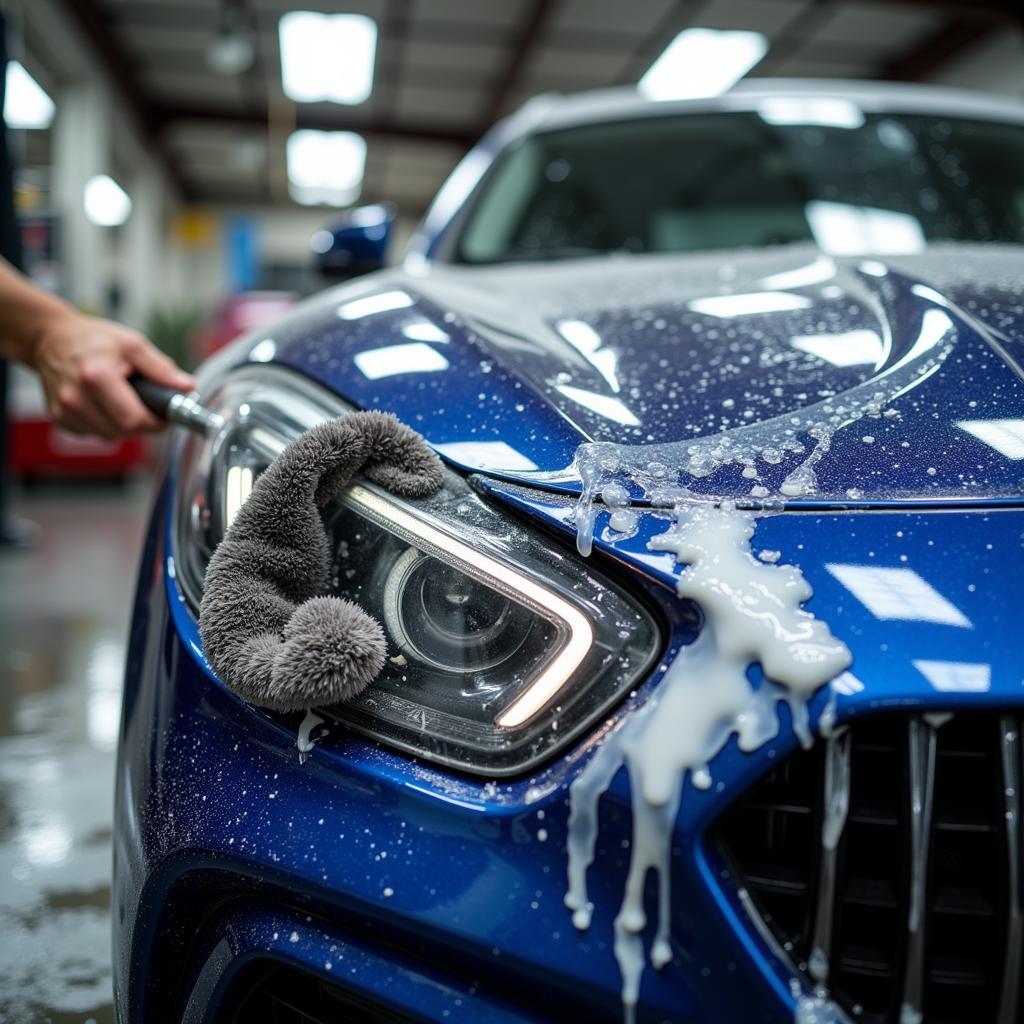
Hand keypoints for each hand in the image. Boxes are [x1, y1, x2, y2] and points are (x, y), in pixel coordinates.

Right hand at [30, 312, 195, 438]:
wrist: (51, 339)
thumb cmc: (92, 339)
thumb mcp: (132, 344)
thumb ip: (161, 369)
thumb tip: (187, 387)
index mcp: (96, 376)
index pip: (134, 420)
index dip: (156, 422)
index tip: (165, 415)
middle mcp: (76, 397)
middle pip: (123, 431)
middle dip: (142, 424)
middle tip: (147, 405)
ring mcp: (64, 410)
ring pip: (109, 436)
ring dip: (123, 425)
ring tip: (122, 400)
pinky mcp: (59, 419)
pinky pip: (93, 434)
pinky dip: (104, 424)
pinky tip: (103, 405)